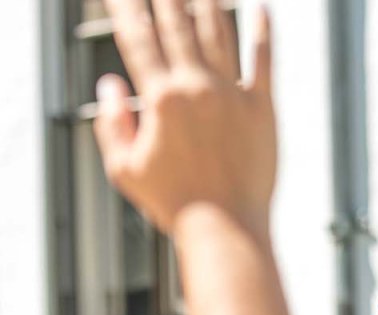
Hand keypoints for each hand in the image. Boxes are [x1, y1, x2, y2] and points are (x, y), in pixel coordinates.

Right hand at [95, 0, 276, 235]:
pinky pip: (265, 61)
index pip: (138, 39)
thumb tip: (109, 86)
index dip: (127, 8)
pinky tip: (263, 9)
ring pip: (220, 34)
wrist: (226, 226)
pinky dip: (264, 32)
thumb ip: (113, 123)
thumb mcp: (125, 168)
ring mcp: (234, 96)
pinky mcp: (263, 109)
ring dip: (210, 1)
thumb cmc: (174, 203)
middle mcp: (197, 88)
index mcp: (160, 100)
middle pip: (179, 25)